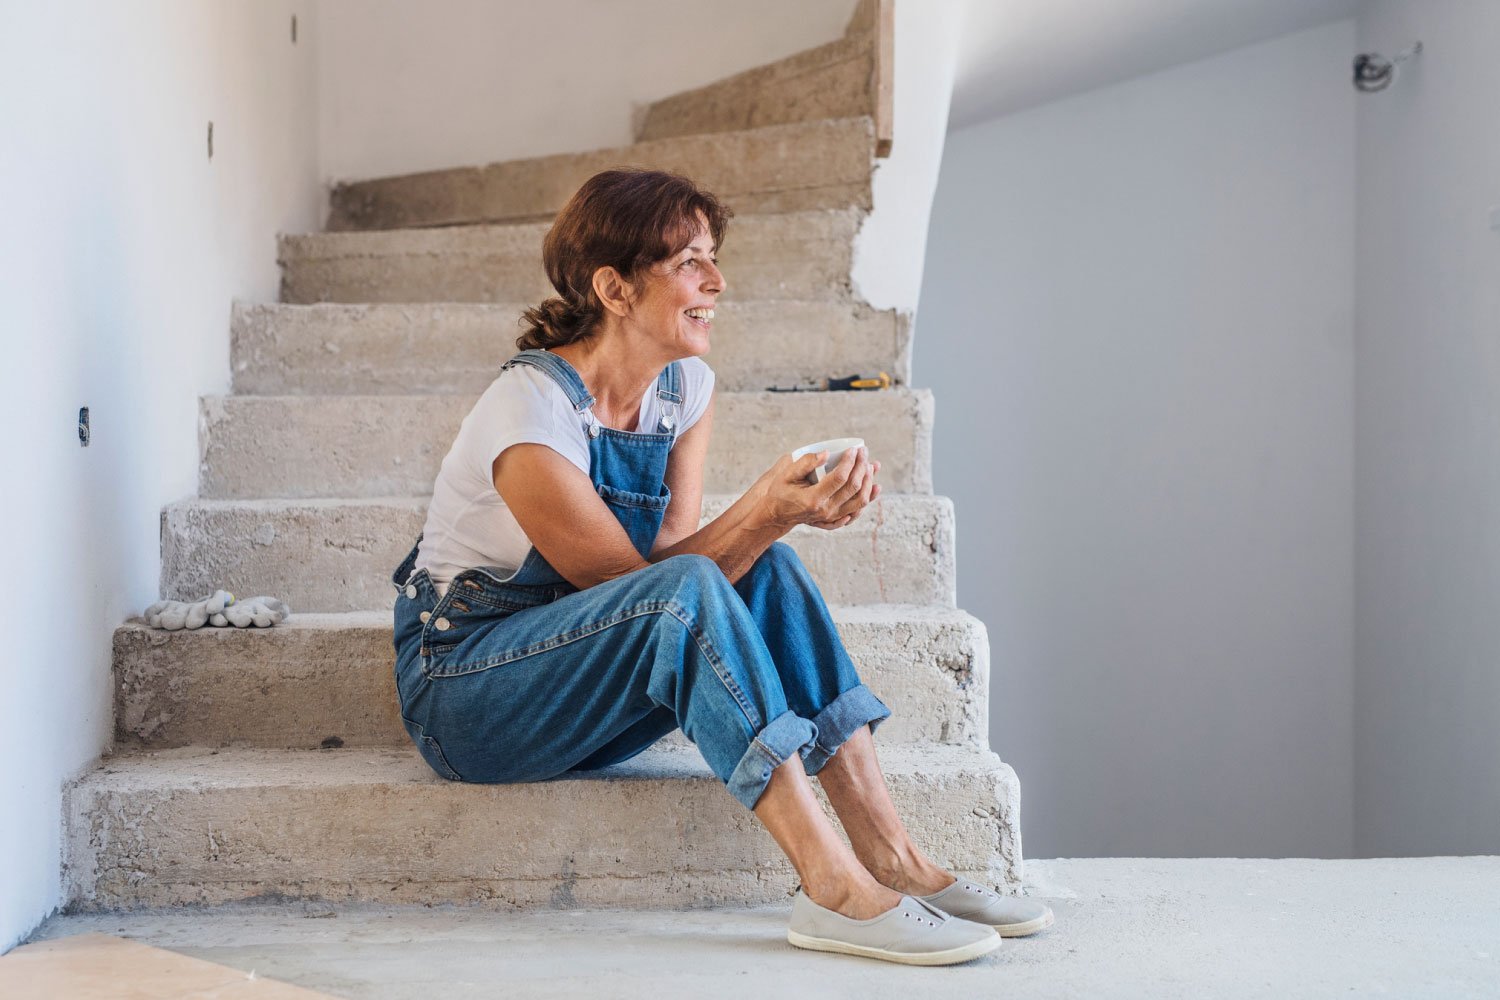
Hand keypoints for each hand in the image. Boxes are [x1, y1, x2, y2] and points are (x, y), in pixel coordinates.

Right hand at [750, 446, 881, 532]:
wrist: (776, 514)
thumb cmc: (781, 491)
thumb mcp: (787, 474)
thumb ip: (805, 463)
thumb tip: (826, 453)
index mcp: (814, 499)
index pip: (840, 478)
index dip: (849, 461)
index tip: (852, 449)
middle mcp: (826, 510)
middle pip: (854, 488)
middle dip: (862, 467)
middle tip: (863, 452)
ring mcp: (832, 517)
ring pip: (861, 501)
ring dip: (869, 481)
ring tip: (872, 465)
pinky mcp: (836, 519)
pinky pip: (858, 510)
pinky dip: (869, 498)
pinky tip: (875, 486)